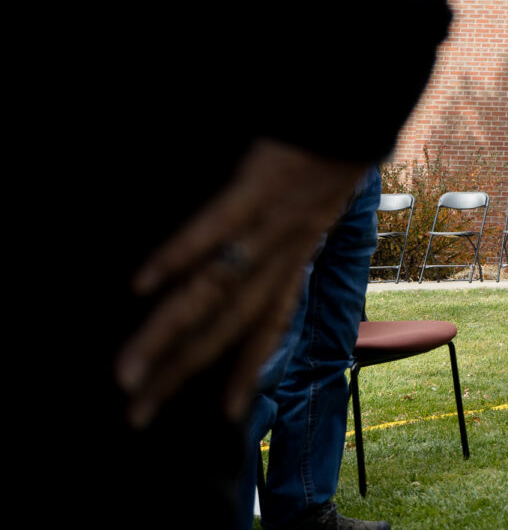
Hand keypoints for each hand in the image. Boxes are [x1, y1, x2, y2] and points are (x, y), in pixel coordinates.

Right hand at [116, 139, 366, 428]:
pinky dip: (180, 257)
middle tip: (136, 417)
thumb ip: (279, 240)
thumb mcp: (313, 208)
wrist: (357, 112)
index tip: (226, 417)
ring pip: (213, 291)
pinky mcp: (259, 185)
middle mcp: (285, 254)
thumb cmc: (327, 157)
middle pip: (226, 325)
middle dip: (180, 374)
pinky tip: (141, 284)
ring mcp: (271, 223)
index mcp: (296, 260)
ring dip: (168, 335)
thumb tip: (243, 262)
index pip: (267, 327)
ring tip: (127, 374)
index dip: (247, 370)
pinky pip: (217, 228)